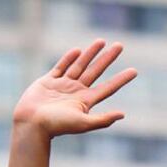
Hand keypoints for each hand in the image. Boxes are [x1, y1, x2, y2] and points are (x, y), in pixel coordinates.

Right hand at [12, 39, 137, 136]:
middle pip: (96, 72)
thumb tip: (122, 115)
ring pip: (80, 66)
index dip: (121, 79)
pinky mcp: (48, 81)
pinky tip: (78, 51)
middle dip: (108, 59)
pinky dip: (69, 58)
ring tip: (101, 41)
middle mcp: (76, 92)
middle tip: (120, 46)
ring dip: (90, 54)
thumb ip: (102, 120)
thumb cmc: (57, 125)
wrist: (32, 123)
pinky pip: (61, 67)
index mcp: (86, 102)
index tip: (134, 71)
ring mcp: (63, 86)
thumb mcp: (83, 123)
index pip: (108, 88)